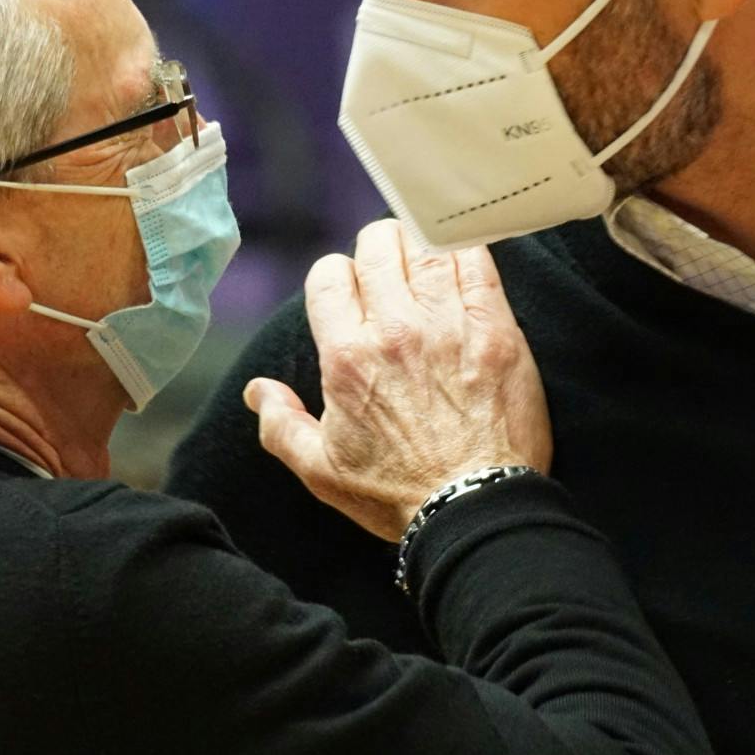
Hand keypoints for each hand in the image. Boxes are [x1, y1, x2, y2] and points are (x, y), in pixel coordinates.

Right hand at [245, 220, 551, 541]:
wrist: (474, 511)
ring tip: (425, 264)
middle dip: (377, 249)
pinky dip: (466, 253)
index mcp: (347, 357)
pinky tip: (462, 267)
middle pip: (378, 244)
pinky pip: (478, 262)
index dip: (336, 276)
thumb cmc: (397, 495)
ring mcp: (449, 325)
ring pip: (426, 245)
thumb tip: (258, 392)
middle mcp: (394, 331)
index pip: (329, 273)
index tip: (351, 294)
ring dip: (421, 246)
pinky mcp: (496, 330)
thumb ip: (281, 426)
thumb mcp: (321, 471)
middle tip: (389, 271)